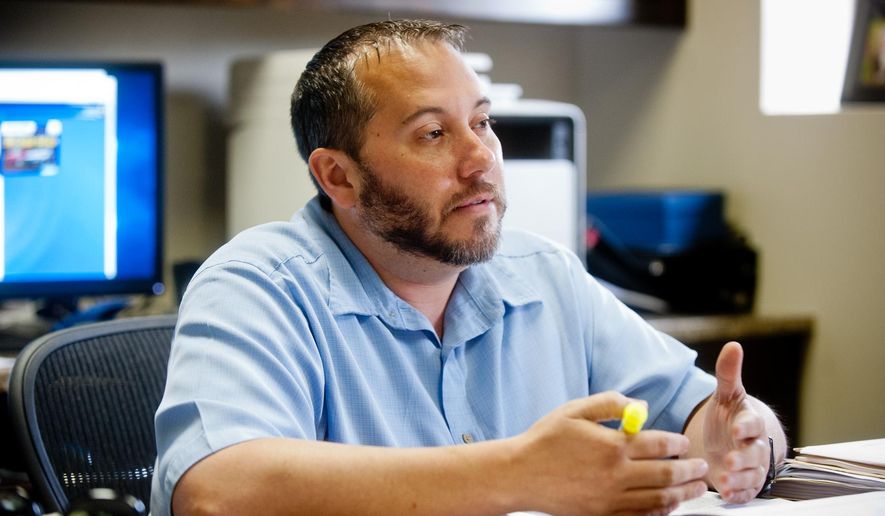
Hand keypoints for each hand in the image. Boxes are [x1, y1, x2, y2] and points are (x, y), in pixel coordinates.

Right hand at [511, 391, 708, 515]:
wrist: (519, 474)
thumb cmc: (545, 440)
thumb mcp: (574, 410)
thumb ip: (609, 403)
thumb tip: (641, 406)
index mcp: (611, 445)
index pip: (659, 444)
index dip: (677, 442)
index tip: (685, 442)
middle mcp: (615, 474)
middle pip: (666, 474)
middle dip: (689, 470)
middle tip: (701, 467)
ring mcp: (610, 499)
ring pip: (658, 499)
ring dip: (682, 494)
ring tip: (694, 488)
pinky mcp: (602, 515)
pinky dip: (659, 512)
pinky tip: (667, 506)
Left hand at [702, 341, 770, 502]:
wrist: (730, 440)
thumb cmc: (728, 416)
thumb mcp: (725, 395)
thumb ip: (727, 373)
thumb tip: (733, 345)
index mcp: (749, 422)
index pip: (752, 424)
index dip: (745, 427)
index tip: (736, 429)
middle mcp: (754, 446)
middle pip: (753, 453)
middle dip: (742, 458)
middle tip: (729, 461)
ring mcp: (750, 466)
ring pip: (750, 475)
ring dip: (739, 479)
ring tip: (724, 481)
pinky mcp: (744, 483)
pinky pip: (746, 492)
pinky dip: (738, 495)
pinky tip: (727, 495)